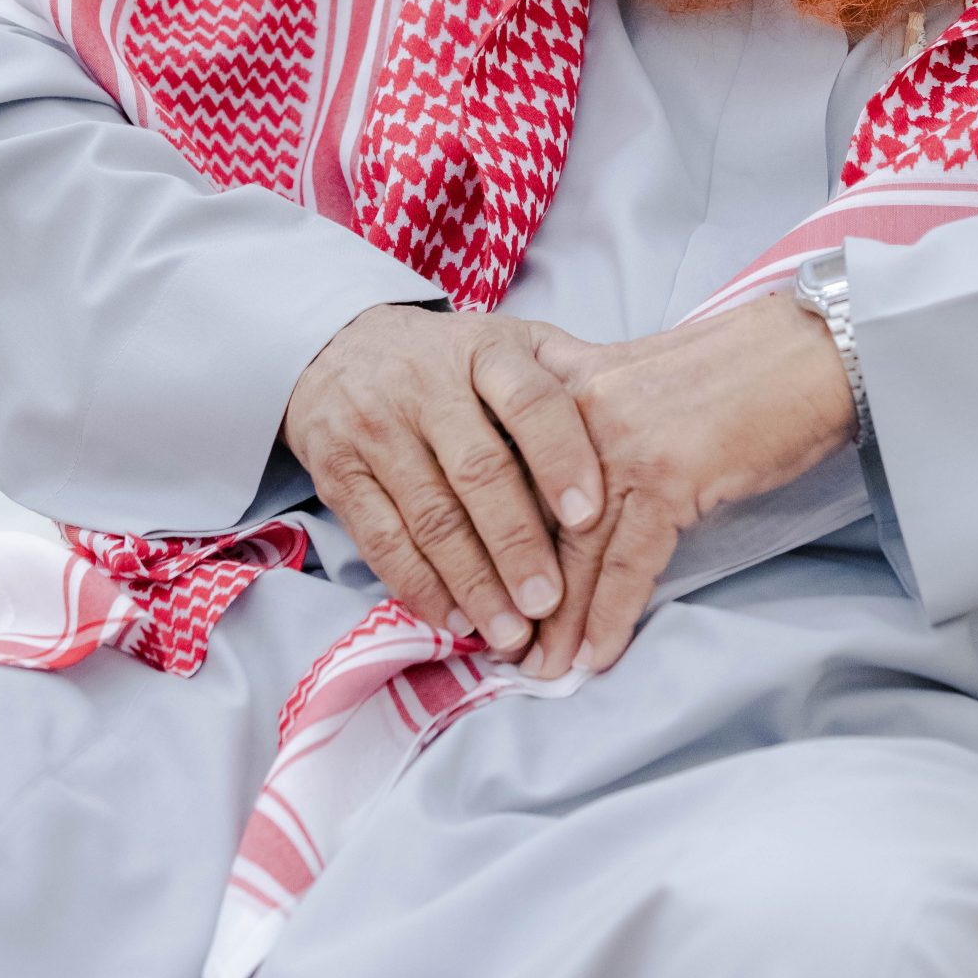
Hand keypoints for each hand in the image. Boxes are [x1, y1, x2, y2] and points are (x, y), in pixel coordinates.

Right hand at [283, 305, 603, 656]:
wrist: (340, 349)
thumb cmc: (452, 361)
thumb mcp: (508, 344)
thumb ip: (565, 376)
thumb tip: (639, 415)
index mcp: (484, 350)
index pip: (530, 401)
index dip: (561, 458)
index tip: (590, 516)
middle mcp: (426, 386)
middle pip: (479, 471)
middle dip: (518, 544)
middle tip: (551, 603)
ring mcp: (376, 430)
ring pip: (430, 516)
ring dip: (473, 582)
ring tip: (512, 633)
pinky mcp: (339, 473)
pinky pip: (381, 539)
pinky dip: (419, 587)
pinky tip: (455, 620)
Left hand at [526, 293, 856, 678]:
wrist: (811, 350)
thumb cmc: (740, 367)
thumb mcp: (638, 377)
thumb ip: (591, 418)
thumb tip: (561, 487)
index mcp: (566, 380)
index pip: (516, 474)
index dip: (500, 540)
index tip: (490, 589)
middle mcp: (580, 408)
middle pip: (538, 517)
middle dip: (523, 593)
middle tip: (509, 651)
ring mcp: (622, 441)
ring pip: (578, 549)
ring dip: (562, 622)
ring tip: (548, 670)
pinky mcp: (668, 473)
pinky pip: (629, 561)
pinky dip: (611, 614)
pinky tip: (597, 653)